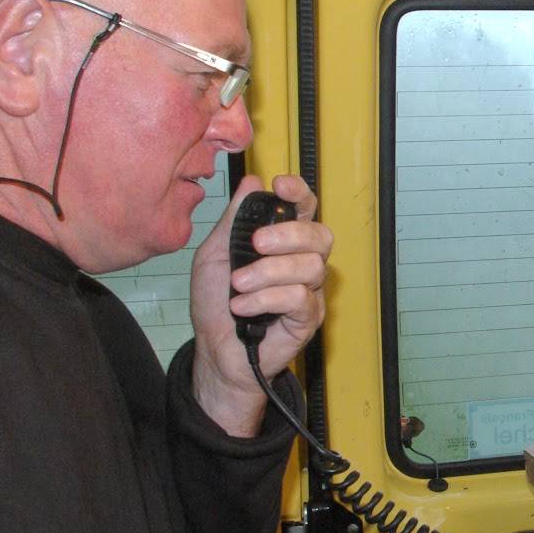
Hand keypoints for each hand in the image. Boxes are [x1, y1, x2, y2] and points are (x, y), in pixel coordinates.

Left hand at [189, 174, 333, 435]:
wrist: (214, 350)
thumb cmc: (216, 303)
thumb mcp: (214, 254)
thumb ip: (233, 220)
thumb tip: (251, 182)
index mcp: (283, 242)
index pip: (304, 209)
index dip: (299, 193)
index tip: (280, 186)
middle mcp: (302, 262)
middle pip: (319, 235)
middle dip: (287, 235)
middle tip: (255, 244)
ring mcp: (310, 291)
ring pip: (309, 267)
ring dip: (267, 273)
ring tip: (237, 286)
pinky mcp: (308, 318)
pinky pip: (300, 298)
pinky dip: (265, 299)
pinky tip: (242, 307)